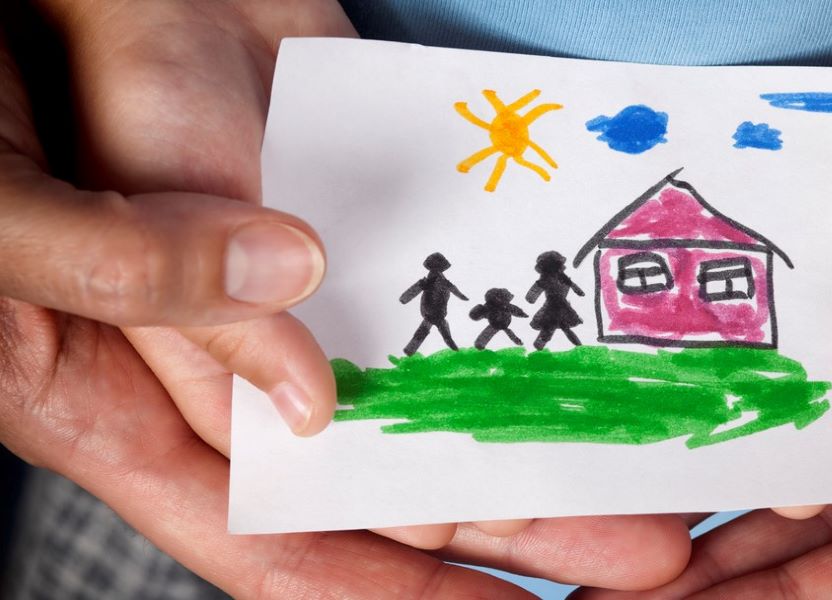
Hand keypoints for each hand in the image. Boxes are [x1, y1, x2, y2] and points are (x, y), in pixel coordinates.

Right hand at [1, 0, 690, 591]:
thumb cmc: (47, 92)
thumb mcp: (67, 213)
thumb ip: (165, 301)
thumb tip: (312, 402)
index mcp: (136, 404)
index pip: (278, 539)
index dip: (394, 590)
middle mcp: (241, 369)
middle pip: (383, 482)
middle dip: (506, 518)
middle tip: (627, 545)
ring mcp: (309, 300)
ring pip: (429, 394)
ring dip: (525, 428)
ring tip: (633, 462)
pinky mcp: (357, 232)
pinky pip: (439, 298)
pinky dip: (505, 323)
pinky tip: (581, 348)